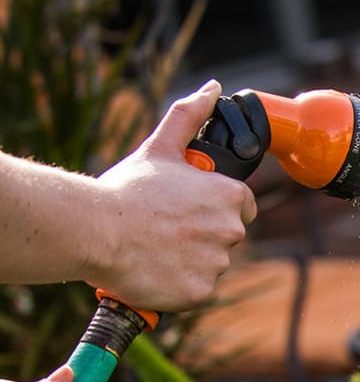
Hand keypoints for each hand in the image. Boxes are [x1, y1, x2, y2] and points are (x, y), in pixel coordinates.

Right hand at [87, 79, 257, 311]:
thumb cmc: (126, 190)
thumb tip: (213, 89)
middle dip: (200, 234)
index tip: (190, 210)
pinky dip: (178, 284)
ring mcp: (217, 264)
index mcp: (229, 197)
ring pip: (210, 264)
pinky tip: (154, 269)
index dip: (216, 207)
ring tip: (153, 247)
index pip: (242, 206)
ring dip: (188, 260)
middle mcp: (230, 231)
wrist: (96, 230)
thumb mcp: (159, 148)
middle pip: (225, 236)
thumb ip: (189, 117)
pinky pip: (195, 289)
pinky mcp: (200, 292)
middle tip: (163, 228)